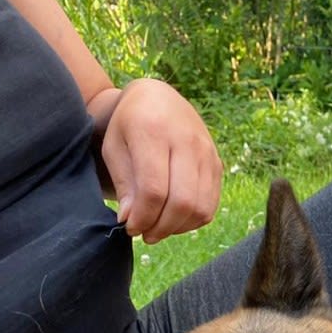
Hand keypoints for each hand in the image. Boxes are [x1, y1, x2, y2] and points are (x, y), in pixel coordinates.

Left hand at [90, 79, 223, 243]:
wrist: (158, 99)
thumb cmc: (129, 126)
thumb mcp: (114, 148)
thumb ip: (124, 184)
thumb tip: (131, 220)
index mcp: (154, 131)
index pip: (154, 190)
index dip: (142, 217)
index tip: (129, 227)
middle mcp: (187, 140)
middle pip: (182, 201)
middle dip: (161, 227)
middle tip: (144, 234)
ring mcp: (207, 152)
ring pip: (200, 207)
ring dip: (177, 228)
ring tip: (158, 228)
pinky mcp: (217, 163)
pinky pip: (210, 205)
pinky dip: (192, 221)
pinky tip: (174, 219)